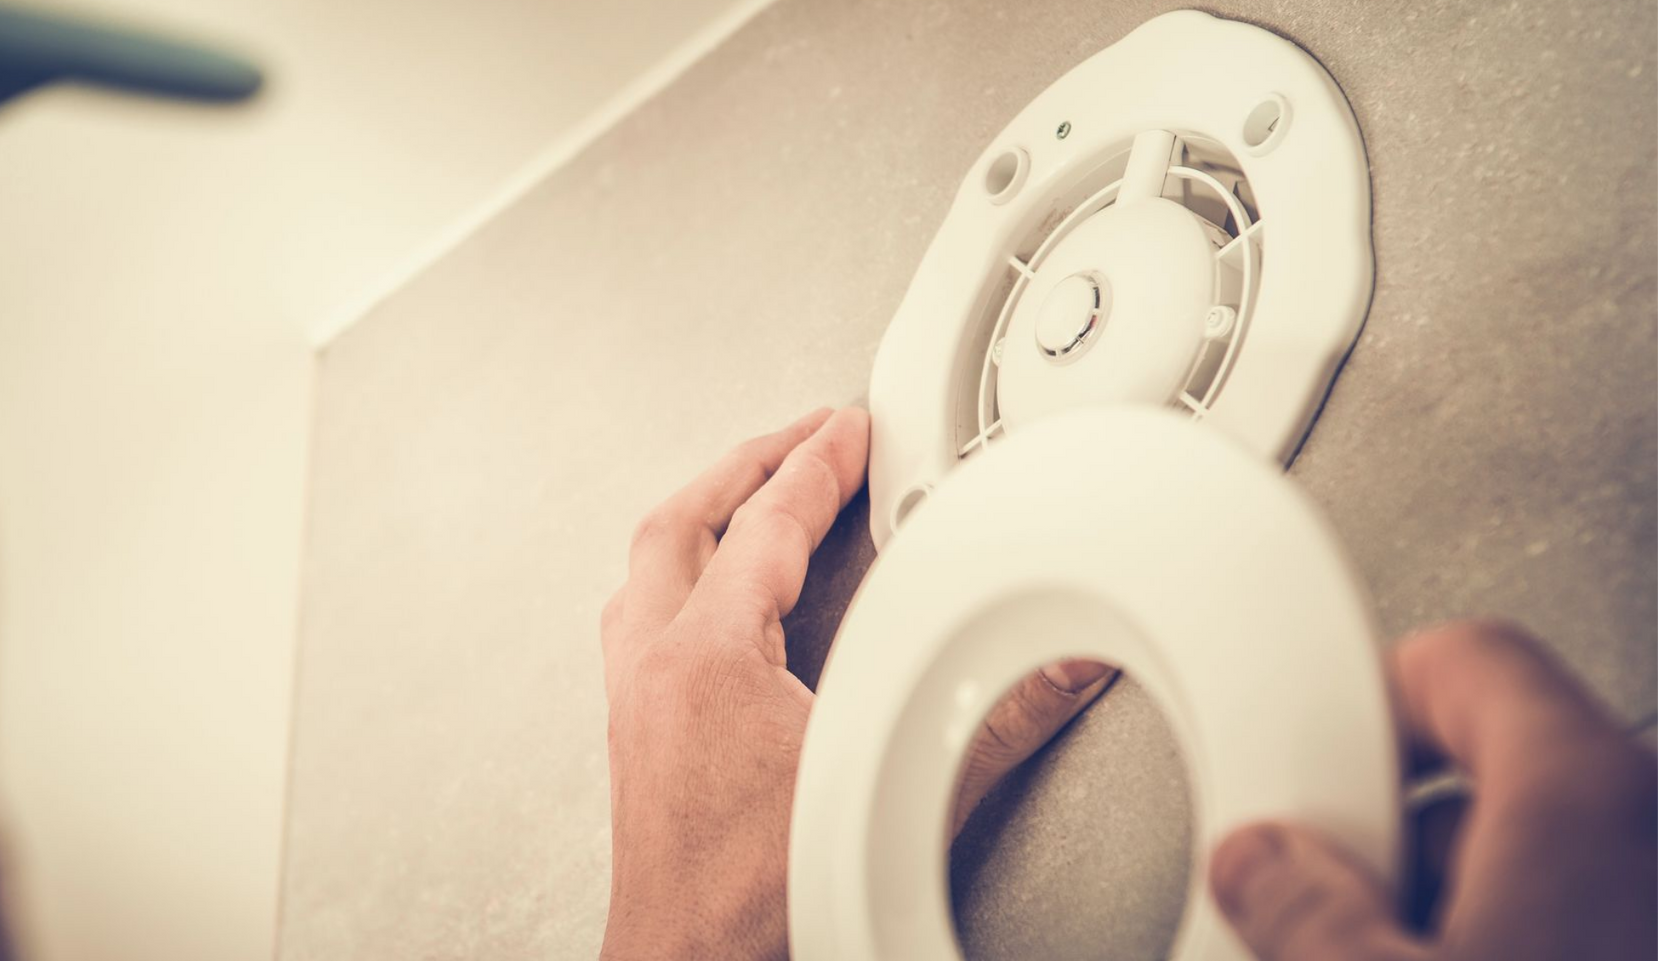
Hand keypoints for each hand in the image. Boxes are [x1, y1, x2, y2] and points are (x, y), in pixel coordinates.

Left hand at [599, 407, 1113, 960]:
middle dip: (749, 464)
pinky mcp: (636, 732)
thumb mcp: (891, 790)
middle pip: (684, 521)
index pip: (765, 525)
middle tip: (802, 437)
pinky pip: (643, 615)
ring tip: (756, 493)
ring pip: (649, 566)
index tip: (847, 428)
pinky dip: (683, 576)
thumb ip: (994, 725)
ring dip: (706, 516)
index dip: (817, 465)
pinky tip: (717, 597)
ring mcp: (634, 697)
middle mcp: (654, 666)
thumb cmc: (755, 903)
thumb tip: (1059, 672)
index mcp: (705, 659)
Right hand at [1210, 621, 1657, 959]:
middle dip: (1397, 829)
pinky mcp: (1653, 932)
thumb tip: (1259, 866)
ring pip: (1543, 853)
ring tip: (1393, 951)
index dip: (1368, 698)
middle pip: (1493, 769)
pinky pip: (1585, 907)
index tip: (1315, 759)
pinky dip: (1520, 929)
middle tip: (1338, 893)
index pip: (1466, 659)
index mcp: (1587, 791)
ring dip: (1457, 893)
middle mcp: (1653, 821)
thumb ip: (1301, 903)